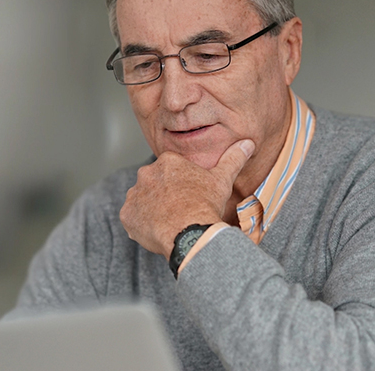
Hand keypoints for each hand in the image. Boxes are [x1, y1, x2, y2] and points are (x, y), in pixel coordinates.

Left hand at [120, 139, 254, 258]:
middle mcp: (146, 174)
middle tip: (179, 210)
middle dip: (163, 195)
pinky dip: (141, 224)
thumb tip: (248, 143)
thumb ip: (233, 159)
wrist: (190, 232)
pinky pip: (132, 218)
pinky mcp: (126, 215)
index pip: (171, 170)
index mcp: (167, 162)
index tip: (189, 196)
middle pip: (154, 184)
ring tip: (169, 221)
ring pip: (142, 200)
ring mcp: (134, 194)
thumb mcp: (222, 179)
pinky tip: (157, 230)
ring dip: (151, 208)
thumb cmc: (206, 204)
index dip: (181, 185)